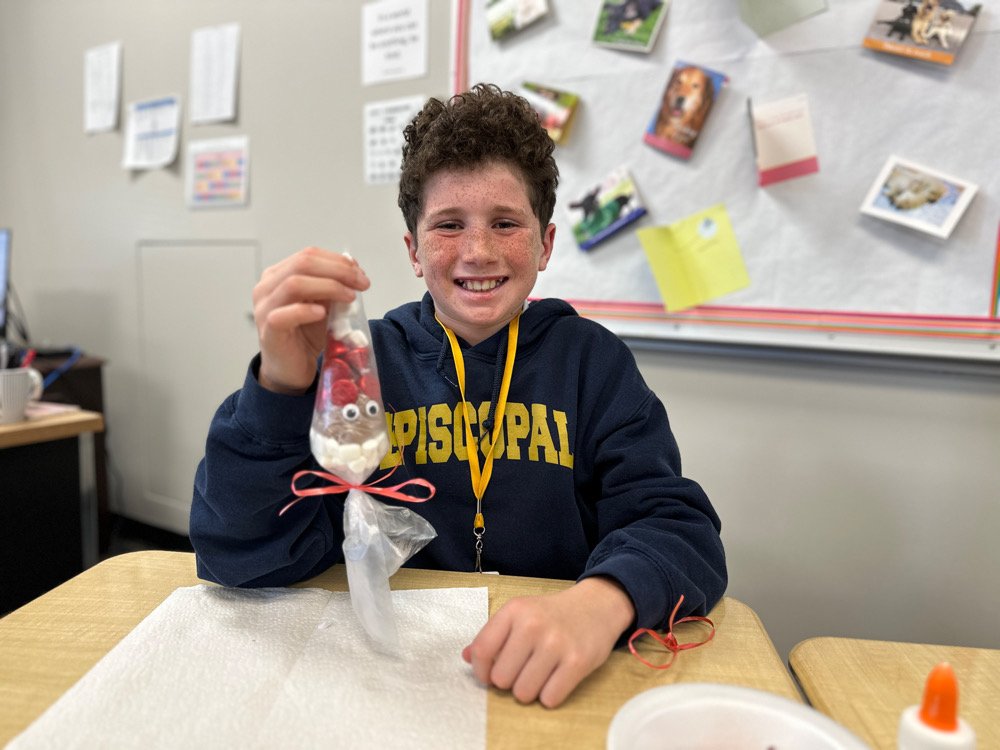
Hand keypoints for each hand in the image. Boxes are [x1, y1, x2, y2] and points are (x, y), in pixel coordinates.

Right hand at [252, 247, 369, 393]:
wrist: (290, 368)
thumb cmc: (305, 334)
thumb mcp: (324, 305)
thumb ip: (333, 287)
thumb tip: (354, 270)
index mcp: (278, 275)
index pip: (309, 255)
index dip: (338, 261)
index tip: (361, 274)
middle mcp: (267, 287)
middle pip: (303, 263)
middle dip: (338, 271)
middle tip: (361, 283)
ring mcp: (265, 308)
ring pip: (294, 284)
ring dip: (328, 287)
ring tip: (349, 297)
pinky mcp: (269, 330)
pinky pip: (285, 315)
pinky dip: (307, 310)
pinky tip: (323, 313)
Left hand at [462, 577, 634, 707]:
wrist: (595, 606)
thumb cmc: (552, 614)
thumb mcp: (520, 613)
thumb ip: (492, 635)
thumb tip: (466, 657)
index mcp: (514, 610)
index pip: (481, 651)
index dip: (481, 671)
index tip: (488, 674)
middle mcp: (533, 625)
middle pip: (501, 678)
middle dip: (509, 681)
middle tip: (522, 671)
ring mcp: (556, 644)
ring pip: (523, 693)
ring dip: (529, 690)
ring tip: (539, 675)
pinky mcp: (577, 662)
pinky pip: (549, 698)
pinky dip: (550, 695)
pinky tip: (555, 679)